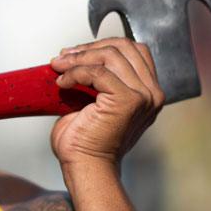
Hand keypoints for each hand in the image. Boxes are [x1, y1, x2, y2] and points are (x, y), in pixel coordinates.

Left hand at [49, 38, 163, 168]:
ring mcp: (143, 96)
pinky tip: (62, 83)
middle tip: (63, 57)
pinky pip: (98, 72)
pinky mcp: (128, 101)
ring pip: (110, 56)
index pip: (134, 50)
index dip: (102, 45)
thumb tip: (77, 54)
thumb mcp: (97, 100)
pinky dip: (75, 73)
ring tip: (58, 67)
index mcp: (149, 91)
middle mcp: (152, 93)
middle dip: (88, 48)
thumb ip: (101, 78)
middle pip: (124, 47)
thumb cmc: (86, 139)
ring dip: (78, 58)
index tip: (75, 53)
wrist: (85, 165)